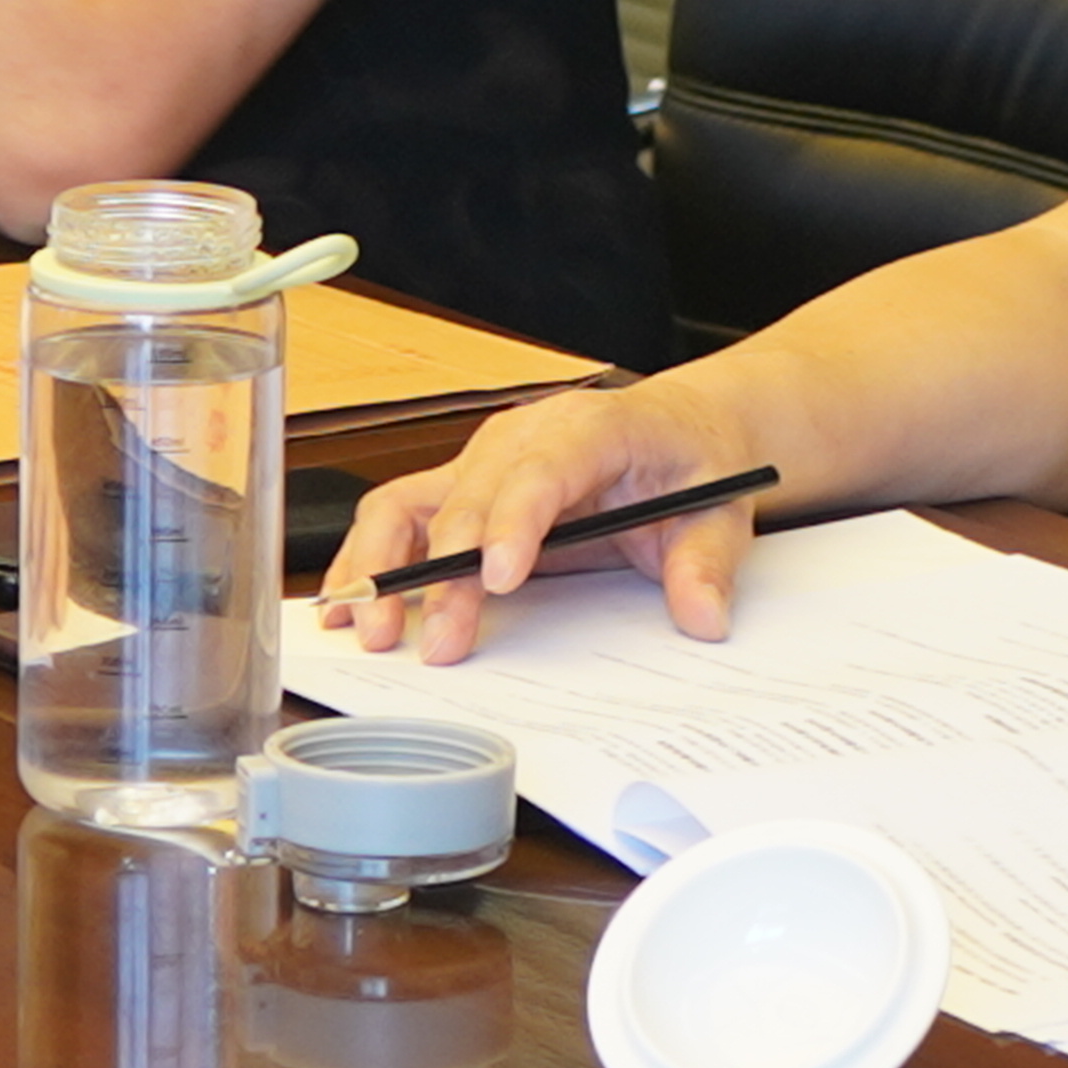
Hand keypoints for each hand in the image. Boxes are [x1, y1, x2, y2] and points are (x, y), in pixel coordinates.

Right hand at [317, 377, 769, 667]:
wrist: (681, 431)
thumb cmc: (691, 464)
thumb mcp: (721, 513)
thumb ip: (708, 565)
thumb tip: (703, 615)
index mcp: (595, 427)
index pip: (543, 467)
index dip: (514, 520)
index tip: (500, 578)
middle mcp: (525, 436)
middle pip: (467, 496)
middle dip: (444, 571)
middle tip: (440, 640)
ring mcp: (484, 459)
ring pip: (412, 500)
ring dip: (382, 565)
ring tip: (372, 630)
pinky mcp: (462, 484)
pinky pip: (401, 514)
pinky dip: (368, 560)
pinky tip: (346, 605)